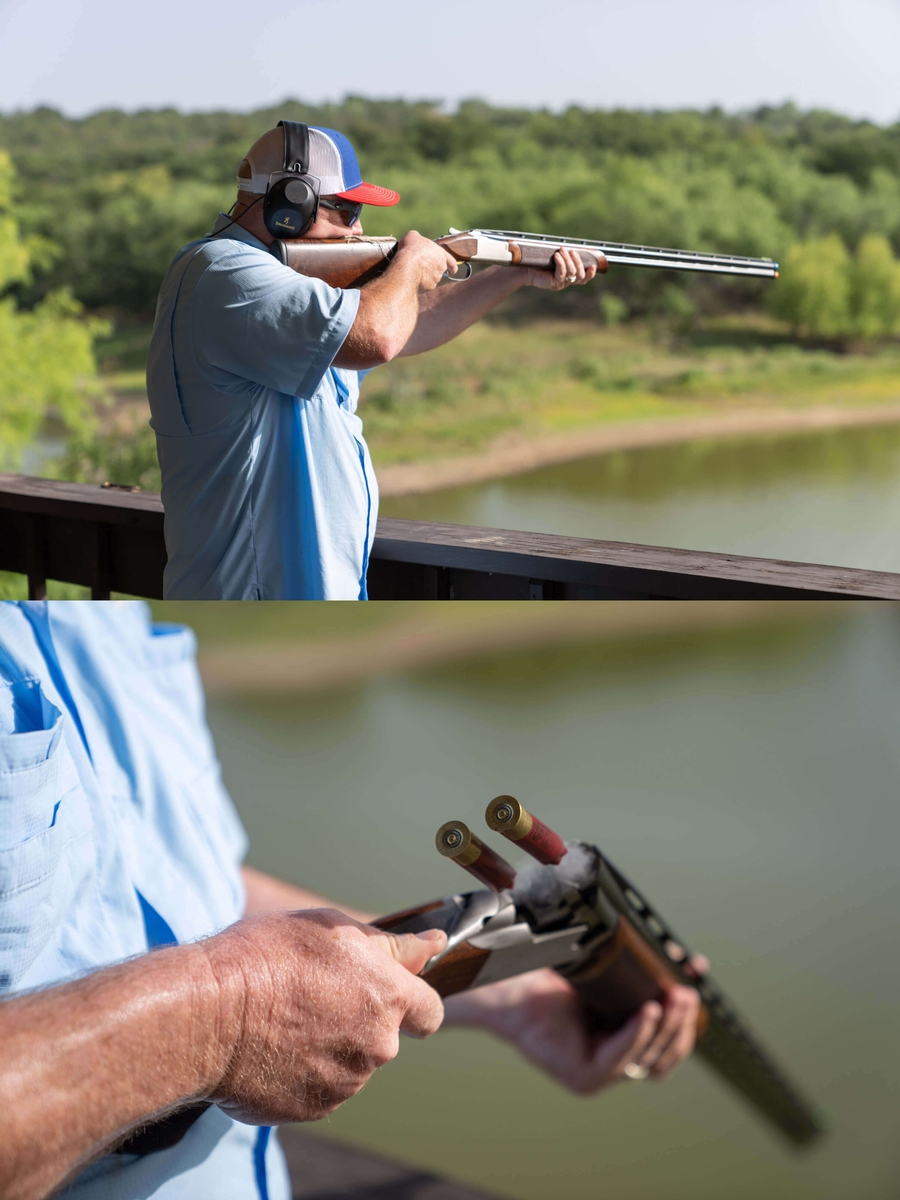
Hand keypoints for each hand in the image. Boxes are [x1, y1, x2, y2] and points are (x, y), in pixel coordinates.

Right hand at [202, 909, 445, 1123]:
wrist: (207, 1014)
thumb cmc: (266, 958)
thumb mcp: (333, 929)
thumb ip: (391, 946)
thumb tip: (434, 945)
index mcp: (389, 998)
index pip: (430, 1011)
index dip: (412, 1002)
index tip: (391, 996)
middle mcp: (376, 1045)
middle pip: (384, 1037)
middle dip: (359, 1020)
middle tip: (313, 996)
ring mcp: (345, 1082)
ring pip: (350, 1062)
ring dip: (330, 1045)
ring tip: (284, 1019)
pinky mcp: (312, 1108)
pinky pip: (319, 1088)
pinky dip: (303, 1071)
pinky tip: (272, 1047)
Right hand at [394, 230, 457, 291]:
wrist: (406, 267)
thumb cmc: (411, 250)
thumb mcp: (412, 236)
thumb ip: (418, 238)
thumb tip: (415, 239)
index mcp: (441, 254)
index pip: (452, 262)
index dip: (452, 267)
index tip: (452, 271)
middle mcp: (441, 267)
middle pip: (440, 270)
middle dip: (433, 269)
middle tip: (423, 267)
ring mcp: (436, 278)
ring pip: (432, 278)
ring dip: (426, 276)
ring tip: (414, 270)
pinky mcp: (429, 287)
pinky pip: (425, 285)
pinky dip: (420, 283)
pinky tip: (412, 277)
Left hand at [443, 963, 703, 1093]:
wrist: (513, 986)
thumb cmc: (557, 979)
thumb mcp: (612, 977)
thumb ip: (645, 975)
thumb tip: (690, 961)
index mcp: (624, 1045)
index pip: (667, 1044)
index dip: (686, 1020)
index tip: (696, 985)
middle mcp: (614, 1065)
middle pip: (664, 1055)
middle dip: (681, 1024)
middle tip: (688, 994)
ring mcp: (600, 1076)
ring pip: (647, 1059)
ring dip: (665, 1028)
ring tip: (673, 999)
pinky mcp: (585, 1078)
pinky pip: (620, 1058)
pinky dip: (637, 1033)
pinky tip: (647, 1010)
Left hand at [526, 246, 600, 291]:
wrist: (526, 269)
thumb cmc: (540, 261)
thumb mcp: (556, 256)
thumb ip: (566, 254)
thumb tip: (573, 246)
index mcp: (569, 276)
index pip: (584, 278)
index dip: (590, 273)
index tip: (593, 265)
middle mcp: (566, 281)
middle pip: (580, 275)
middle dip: (578, 261)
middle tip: (571, 251)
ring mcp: (561, 284)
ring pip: (572, 273)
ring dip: (569, 260)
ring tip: (562, 250)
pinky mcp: (554, 284)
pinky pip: (561, 273)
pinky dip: (561, 263)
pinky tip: (557, 256)